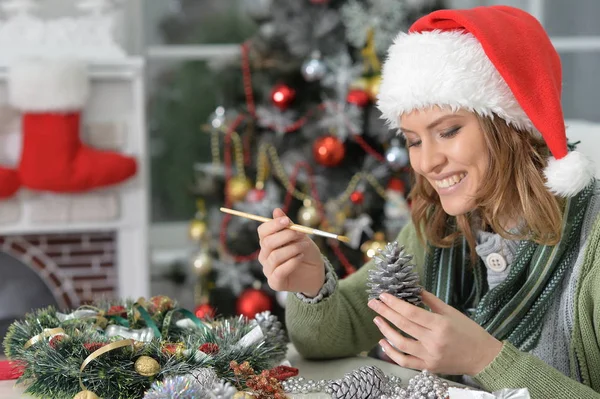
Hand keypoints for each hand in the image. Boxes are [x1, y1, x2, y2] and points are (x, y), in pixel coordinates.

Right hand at [257, 208, 324, 296]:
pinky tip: (301, 258)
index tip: (287, 221)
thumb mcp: (300, 236)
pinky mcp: (275, 282)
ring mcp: (268, 270)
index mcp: (268, 242)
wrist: (316, 273)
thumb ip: (288, 226)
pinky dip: (292, 262)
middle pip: (268, 243)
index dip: (273, 225)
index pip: (262, 231)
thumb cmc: (306, 252)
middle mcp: (265, 256)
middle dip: (286, 235)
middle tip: (301, 234)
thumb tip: (276, 210)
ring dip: (293, 248)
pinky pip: (279, 271)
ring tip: (305, 246)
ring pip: (275, 256)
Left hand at [368, 291, 502, 375]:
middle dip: (385, 312)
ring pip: (400, 343)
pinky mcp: (428, 367)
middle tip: (373, 303)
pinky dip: (391, 352)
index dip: (394, 303)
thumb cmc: (469, 331)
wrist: (483, 357)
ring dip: (385, 330)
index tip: (382, 295)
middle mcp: (434, 341)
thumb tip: (414, 288)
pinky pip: (404, 361)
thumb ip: (431, 301)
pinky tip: (383, 342)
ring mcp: (430, 356)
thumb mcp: (451, 312)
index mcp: (440, 325)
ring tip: (377, 320)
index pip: (411, 312)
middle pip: (402, 325)